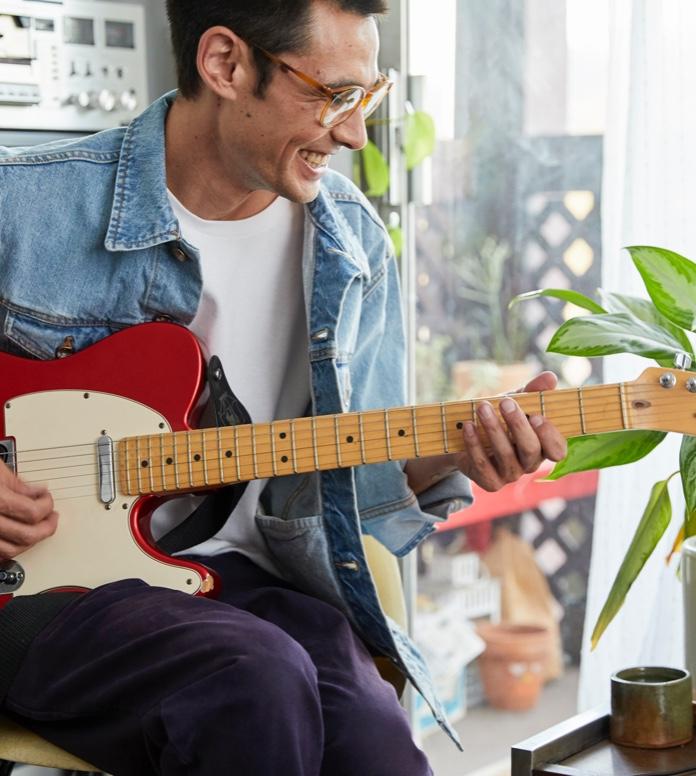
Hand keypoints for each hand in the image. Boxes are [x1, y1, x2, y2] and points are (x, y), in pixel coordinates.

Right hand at [0, 460, 57, 560]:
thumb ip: (16, 483)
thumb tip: (36, 492)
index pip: (33, 512)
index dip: (47, 505)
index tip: (47, 499)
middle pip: (26, 536)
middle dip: (46, 528)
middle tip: (51, 517)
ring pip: (10, 551)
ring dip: (29, 542)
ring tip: (36, 529)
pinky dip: (7, 551)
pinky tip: (13, 541)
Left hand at [454, 371, 567, 491]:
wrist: (467, 435)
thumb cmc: (500, 417)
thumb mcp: (516, 401)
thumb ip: (532, 391)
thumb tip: (550, 377)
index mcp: (543, 446)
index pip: (558, 450)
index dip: (550, 436)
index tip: (536, 416)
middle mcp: (530, 464)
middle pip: (530, 450)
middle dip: (518, 425)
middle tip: (505, 402)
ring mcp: (510, 475)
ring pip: (506, 456)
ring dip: (493, 429)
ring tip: (482, 407)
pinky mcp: (490, 482)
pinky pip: (483, 465)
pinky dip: (474, 444)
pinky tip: (468, 425)